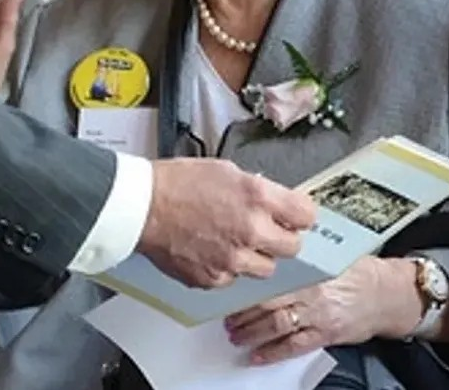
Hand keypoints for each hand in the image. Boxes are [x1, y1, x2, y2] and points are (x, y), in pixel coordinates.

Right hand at [137, 159, 316, 287]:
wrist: (143, 206)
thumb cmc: (177, 182)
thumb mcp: (225, 170)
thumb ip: (256, 189)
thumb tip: (274, 203)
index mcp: (257, 197)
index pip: (306, 215)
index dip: (300, 215)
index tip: (295, 216)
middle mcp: (251, 230)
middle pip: (292, 247)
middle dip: (282, 238)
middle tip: (266, 229)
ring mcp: (234, 259)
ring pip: (265, 268)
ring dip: (256, 256)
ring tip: (233, 240)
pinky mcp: (215, 279)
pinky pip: (235, 279)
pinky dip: (228, 267)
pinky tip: (211, 249)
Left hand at [224, 256, 422, 363]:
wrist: (386, 295)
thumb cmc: (356, 270)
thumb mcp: (328, 252)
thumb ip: (299, 253)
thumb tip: (268, 240)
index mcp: (310, 266)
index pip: (272, 273)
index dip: (248, 281)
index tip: (231, 284)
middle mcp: (312, 290)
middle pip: (270, 300)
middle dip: (244, 310)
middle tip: (225, 315)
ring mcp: (319, 314)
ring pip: (278, 324)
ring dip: (253, 332)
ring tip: (235, 334)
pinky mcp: (326, 334)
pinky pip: (295, 345)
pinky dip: (274, 352)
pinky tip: (258, 355)